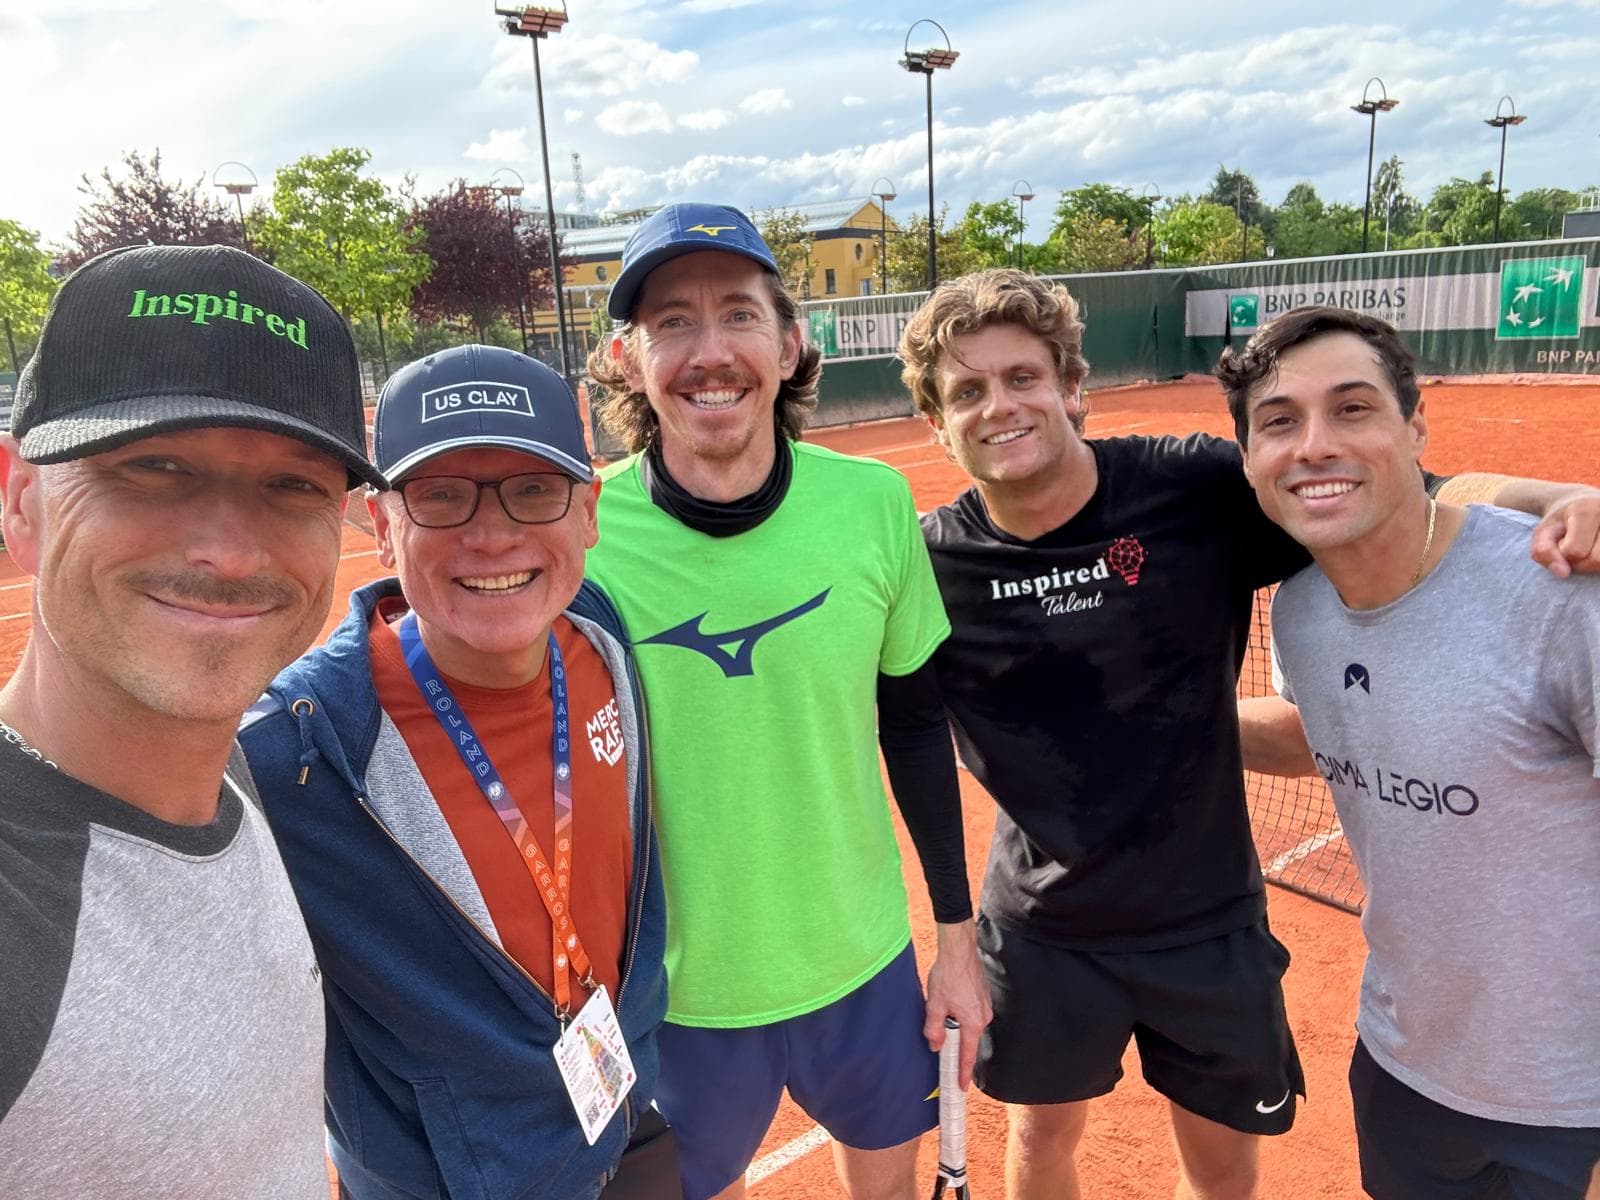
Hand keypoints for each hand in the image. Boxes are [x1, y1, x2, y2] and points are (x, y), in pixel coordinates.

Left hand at [923, 919, 992, 1089]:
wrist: (959, 949)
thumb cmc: (948, 975)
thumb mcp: (934, 1005)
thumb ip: (934, 1029)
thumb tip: (936, 1045)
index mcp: (973, 1023)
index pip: (967, 1055)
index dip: (963, 1073)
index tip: (961, 1087)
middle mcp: (984, 1017)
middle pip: (968, 1039)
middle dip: (955, 1043)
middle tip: (942, 1048)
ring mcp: (985, 1006)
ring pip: (969, 1025)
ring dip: (956, 1025)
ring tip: (942, 1011)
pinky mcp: (983, 996)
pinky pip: (972, 1013)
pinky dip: (961, 1014)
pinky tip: (950, 1002)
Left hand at [1531, 490, 1599, 578]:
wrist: (1583, 503)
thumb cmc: (1561, 522)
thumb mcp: (1543, 533)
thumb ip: (1543, 552)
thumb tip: (1563, 573)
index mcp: (1587, 510)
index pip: (1575, 551)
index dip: (1564, 554)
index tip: (1563, 542)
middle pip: (1597, 560)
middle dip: (1582, 561)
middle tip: (1577, 548)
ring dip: (1595, 563)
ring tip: (1589, 548)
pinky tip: (1598, 549)